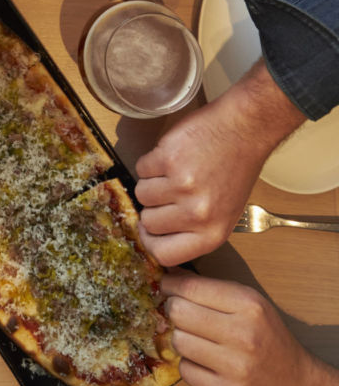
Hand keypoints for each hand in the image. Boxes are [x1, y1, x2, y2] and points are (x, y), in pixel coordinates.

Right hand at [134, 101, 261, 265]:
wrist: (243, 130)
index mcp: (212, 234)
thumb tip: (157, 236)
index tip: (148, 230)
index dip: (151, 242)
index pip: (165, 255)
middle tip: (169, 192)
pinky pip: (141, 168)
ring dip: (152, 182)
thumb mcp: (225, 214)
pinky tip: (172, 156)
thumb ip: (194, 230)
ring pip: (141, 193)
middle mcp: (196, 215)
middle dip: (153, 206)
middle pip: (148, 222)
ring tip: (174, 171)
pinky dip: (151, 161)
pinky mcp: (168, 159)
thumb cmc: (235, 171)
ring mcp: (181, 186)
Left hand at [162, 272, 338, 385]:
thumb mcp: (250, 304)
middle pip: (179, 312)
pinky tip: (206, 364)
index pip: (191, 287)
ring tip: (197, 340)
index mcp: (249, 305)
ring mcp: (235, 368)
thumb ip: (213, 289)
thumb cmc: (268, 339)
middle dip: (174, 311)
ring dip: (182, 340)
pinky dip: (190, 366)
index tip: (166, 286)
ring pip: (179, 341)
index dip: (171, 285)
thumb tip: (170, 275)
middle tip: (180, 313)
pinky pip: (186, 371)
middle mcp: (243, 335)